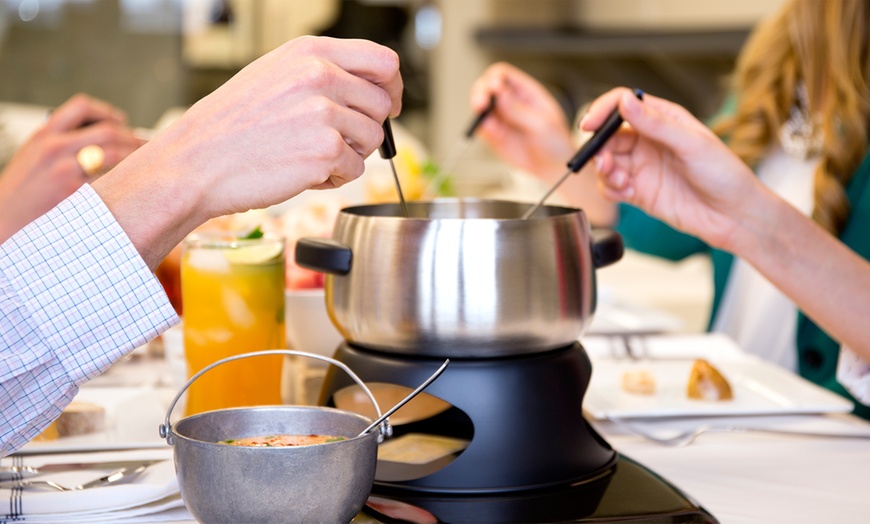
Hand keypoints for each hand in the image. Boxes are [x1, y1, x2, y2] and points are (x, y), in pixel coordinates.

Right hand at [0, 94, 143, 241]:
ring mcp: (65, 171)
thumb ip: (61, 141)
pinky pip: (109, 181)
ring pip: (113, 154)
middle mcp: (55, 148)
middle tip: (144, 143)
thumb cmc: (23, 190)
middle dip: (131, 136)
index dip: (106, 111)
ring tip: (144, 162)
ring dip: (134, 155)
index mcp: (44, 135)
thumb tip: (103, 135)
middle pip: (107, 131)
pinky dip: (125, 179)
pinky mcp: (74, 193)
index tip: (121, 120)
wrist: (4, 220)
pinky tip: (132, 183)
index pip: (81, 107)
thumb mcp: (34, 155)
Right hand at [93, 36, 402, 267]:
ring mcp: (324, 112)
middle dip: (366, 128)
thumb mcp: (275, 76)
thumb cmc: (231, 126)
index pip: (383, 60)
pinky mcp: (326, 150)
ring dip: (350, 155)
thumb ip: (322, 73)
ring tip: (311, 157)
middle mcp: (320, 75)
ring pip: (374, 139)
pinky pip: (356, 170)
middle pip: (382, 104)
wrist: (197, 162)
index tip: (387, 104)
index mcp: (310, 52)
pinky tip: (303, 173)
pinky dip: (334, 178)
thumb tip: (369, 87)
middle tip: (335, 142)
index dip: (391, 87)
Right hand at [469, 62, 573, 177]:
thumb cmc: (555, 143)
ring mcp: (501, 118)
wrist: (552, 168)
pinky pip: (482, 126)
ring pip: (481, 105)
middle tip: (481, 103)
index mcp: (525, 92)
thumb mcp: (541, 124)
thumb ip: (519, 110)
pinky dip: (481, 126)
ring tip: (481, 114)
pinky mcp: (494, 134)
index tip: (494, 88)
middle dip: (481, 91)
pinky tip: (490, 130)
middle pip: (487, 86)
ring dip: (478, 108)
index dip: (495, 78)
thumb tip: (500, 93)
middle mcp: (510, 102)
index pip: (504, 75)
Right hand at [586, 88, 770, 250]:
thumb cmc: (725, 175)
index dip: (602, 111)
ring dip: (604, 171)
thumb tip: (625, 101)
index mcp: (663, 119)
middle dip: (599, 148)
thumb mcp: (691, 143)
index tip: (589, 124)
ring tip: (620, 181)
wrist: (734, 216)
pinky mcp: (638, 192)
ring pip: (605, 162)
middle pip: (607, 136)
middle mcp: (649, 141)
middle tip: (604, 163)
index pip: (622, 105)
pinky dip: (610, 190)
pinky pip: (610, 187)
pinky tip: (627, 194)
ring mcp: (642, 167)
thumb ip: (655, 123)